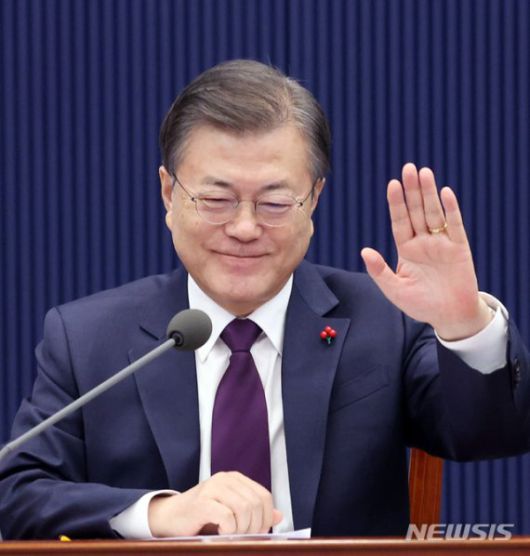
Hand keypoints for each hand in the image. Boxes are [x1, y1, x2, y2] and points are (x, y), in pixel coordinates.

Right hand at [148, 471, 282, 536]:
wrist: (168, 518)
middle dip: (253, 527)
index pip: (264, 496)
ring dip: (240, 529)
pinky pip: (227, 517)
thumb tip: (278, 515)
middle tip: (241, 537)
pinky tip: (219, 532)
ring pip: (244, 509)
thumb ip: (254, 512)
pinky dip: (227, 530)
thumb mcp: (231, 513)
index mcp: (235, 479)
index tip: (255, 532)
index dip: (264, 518)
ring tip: (229, 535)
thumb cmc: (201, 517)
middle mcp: (225, 478)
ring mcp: (212, 487)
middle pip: (255, 503)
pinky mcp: (202, 502)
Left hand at [361, 163, 491, 340]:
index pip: (400, 221)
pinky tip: (445, 193)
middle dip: (412, 191)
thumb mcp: (395, 290)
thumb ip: (379, 271)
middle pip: (417, 211)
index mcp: (407, 249)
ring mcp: (442, 243)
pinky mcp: (459, 248)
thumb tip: (364, 250)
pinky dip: (451, 210)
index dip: (396, 203)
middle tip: (408, 168)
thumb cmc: (420, 304)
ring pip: (434, 213)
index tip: (392, 184)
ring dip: (429, 194)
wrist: (449, 317)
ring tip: (424, 173)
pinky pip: (455, 225)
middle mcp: (423, 242)